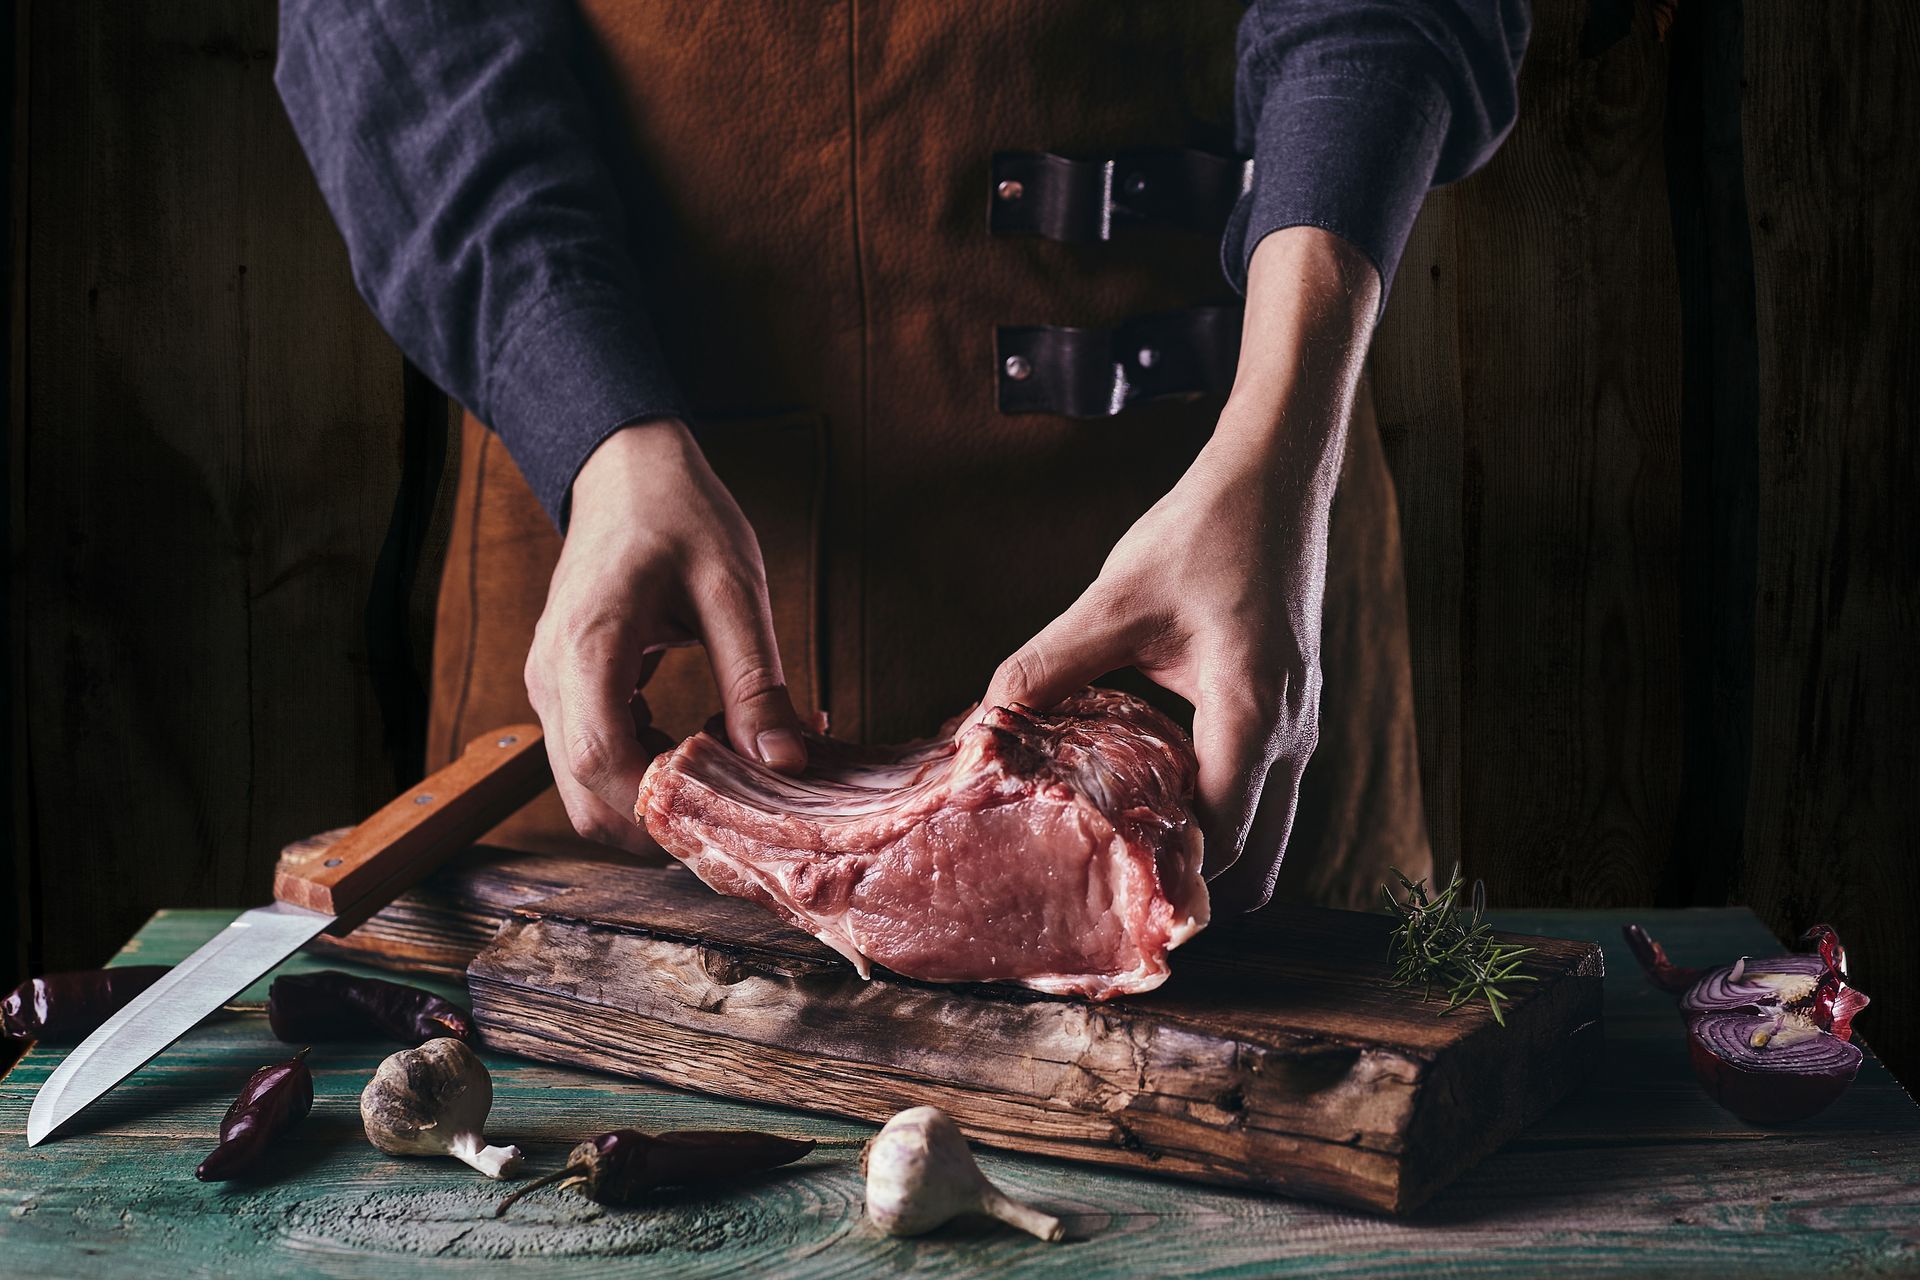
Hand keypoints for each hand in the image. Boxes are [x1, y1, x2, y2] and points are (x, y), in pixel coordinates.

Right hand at [524, 418, 806, 850]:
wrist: (626, 473)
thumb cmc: (678, 513)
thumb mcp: (733, 587)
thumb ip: (756, 680)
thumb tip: (785, 762)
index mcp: (586, 645)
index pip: (600, 760)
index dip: (661, 805)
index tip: (730, 809)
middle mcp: (551, 678)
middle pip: (587, 799)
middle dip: (666, 820)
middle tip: (743, 800)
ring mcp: (550, 688)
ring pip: (588, 791)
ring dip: (660, 798)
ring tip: (729, 758)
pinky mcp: (564, 692)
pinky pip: (594, 760)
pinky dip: (648, 770)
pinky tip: (700, 739)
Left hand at [982, 228, 1379, 908]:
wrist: (1277, 477)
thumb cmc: (1206, 532)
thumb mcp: (1114, 599)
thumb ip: (1048, 664)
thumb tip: (983, 718)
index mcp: (1253, 715)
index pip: (1223, 837)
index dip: (1167, 874)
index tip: (1102, 889)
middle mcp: (1292, 736)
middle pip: (1254, 857)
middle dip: (1188, 880)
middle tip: (1110, 891)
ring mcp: (1301, 727)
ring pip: (1265, 829)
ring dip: (1205, 847)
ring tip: (1125, 852)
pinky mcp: (1292, 711)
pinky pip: (1262, 791)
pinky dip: (1219, 809)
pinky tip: (1152, 793)